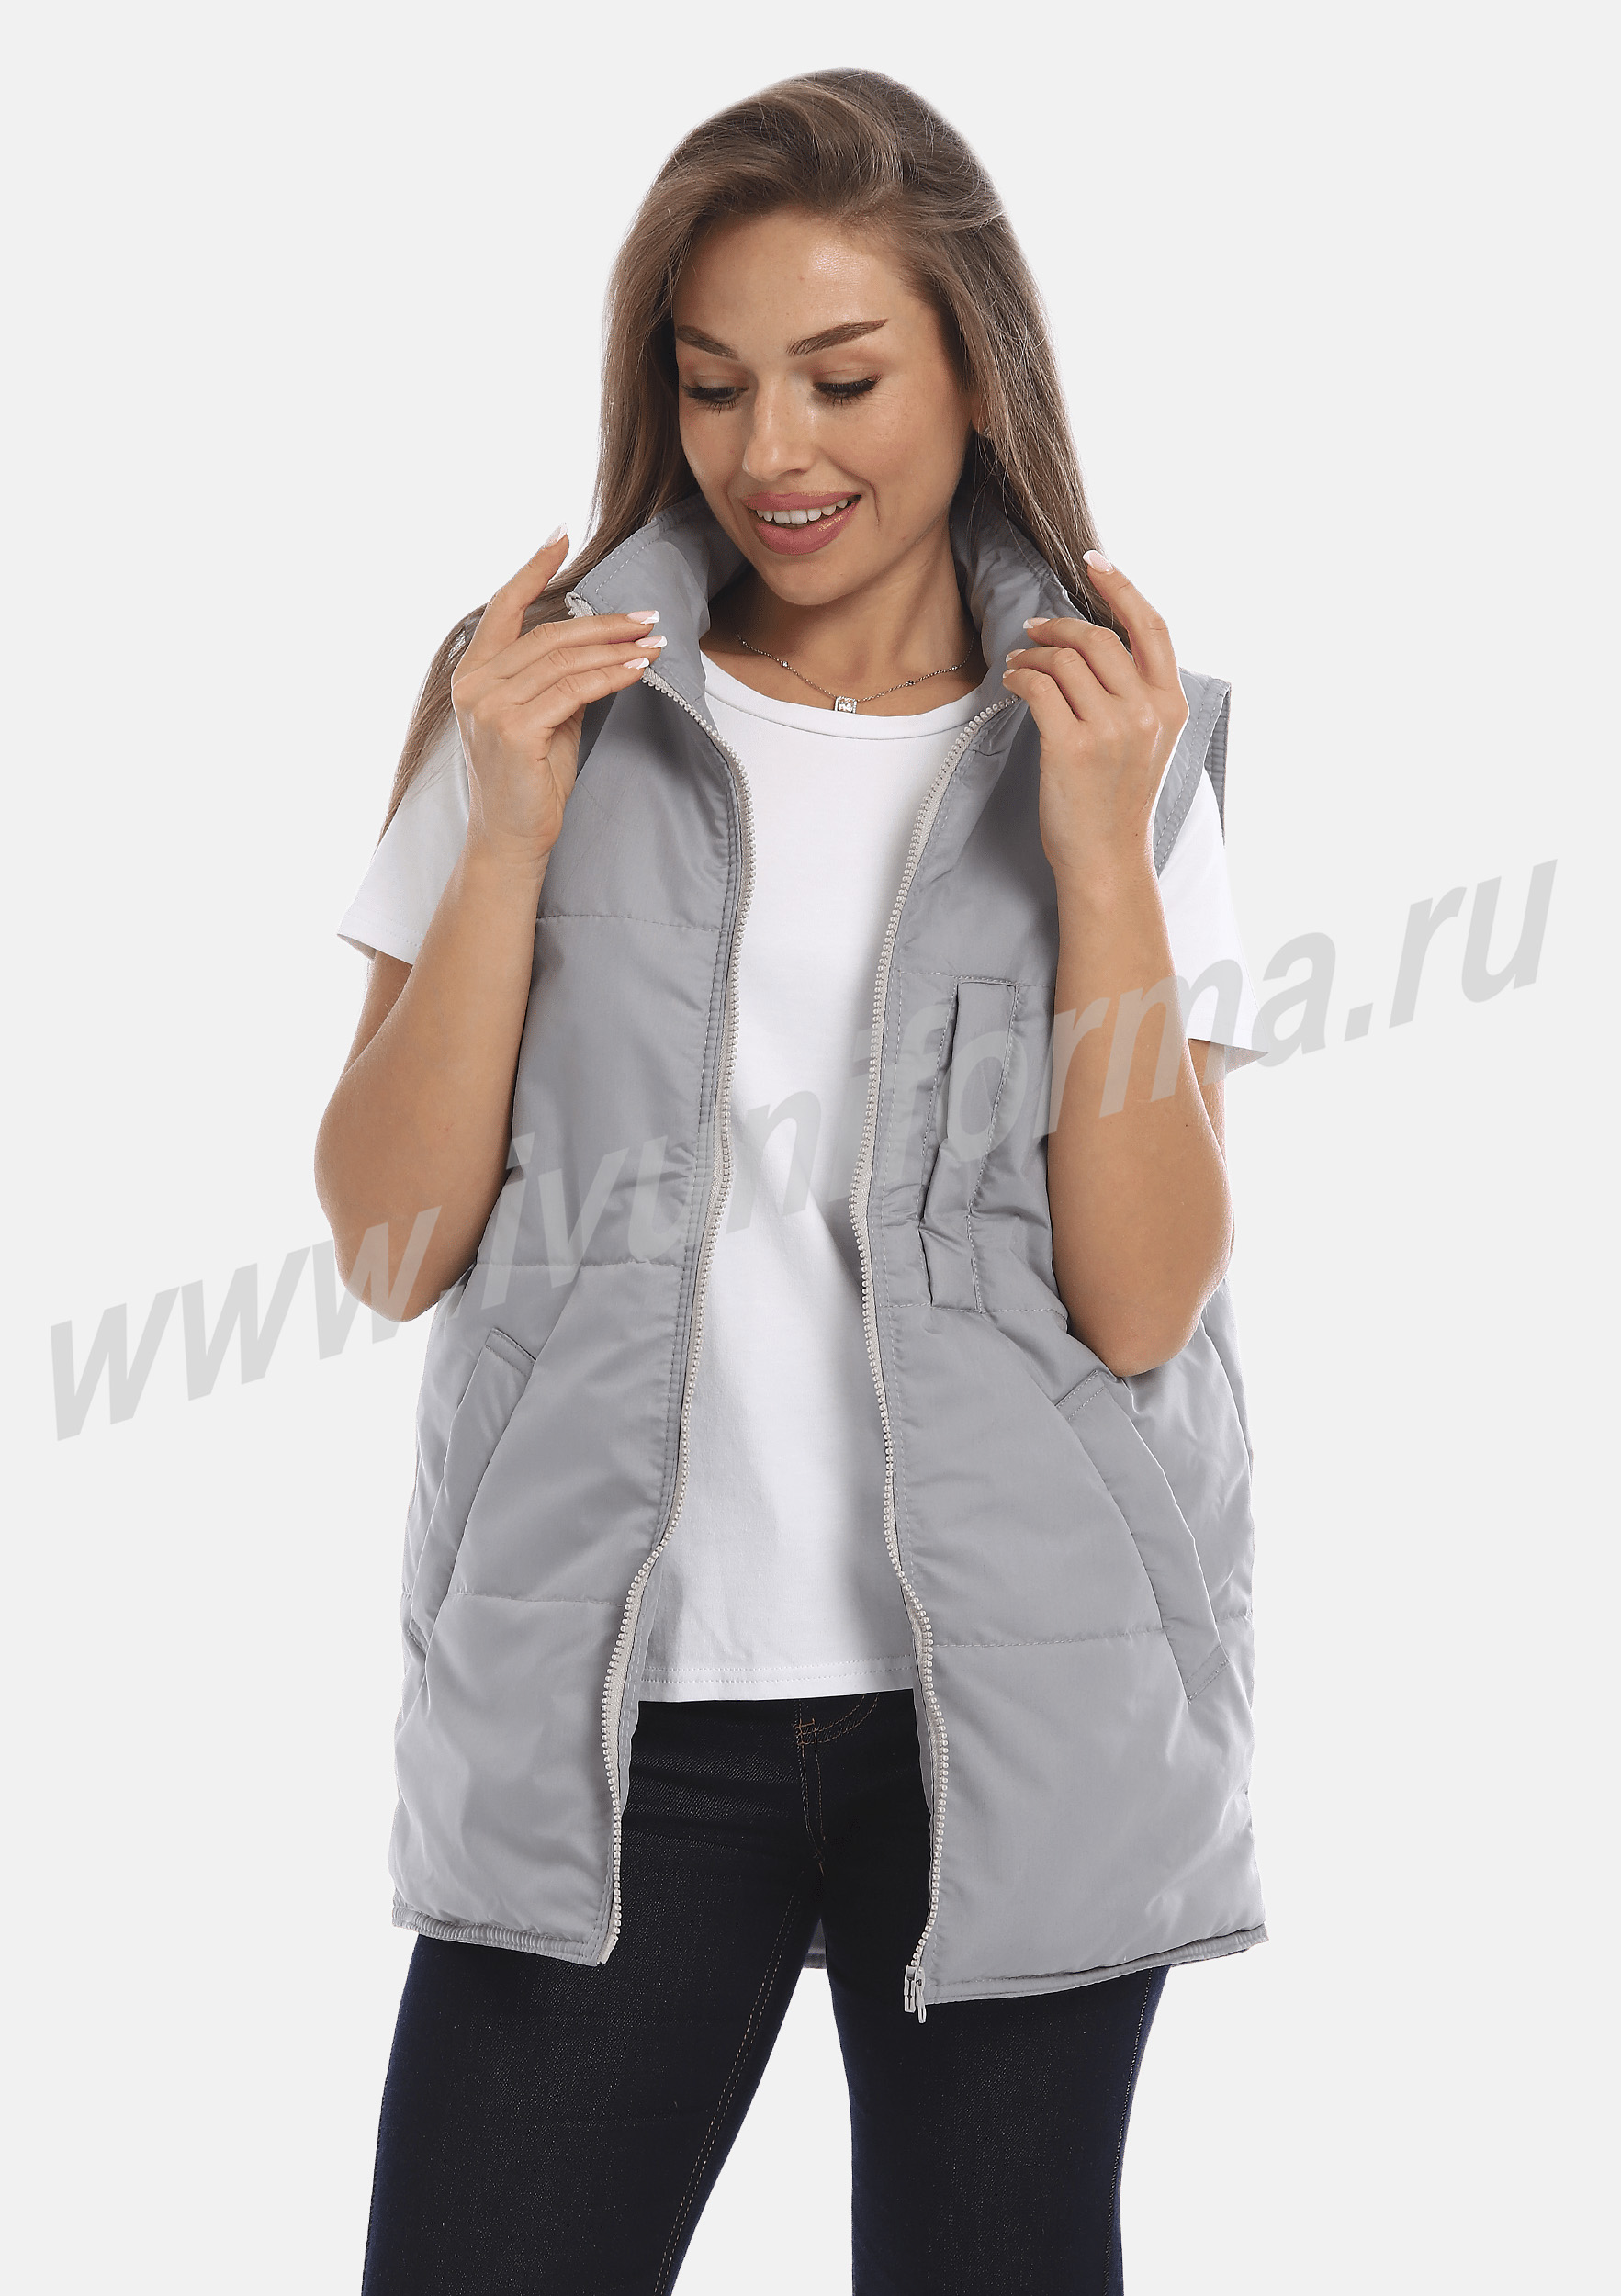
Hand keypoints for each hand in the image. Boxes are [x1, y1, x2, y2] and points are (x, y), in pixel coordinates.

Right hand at [451, 530, 664, 869]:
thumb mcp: (543, 719)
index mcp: (473, 673)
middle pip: (548, 634)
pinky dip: (611, 676)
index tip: (560, 535)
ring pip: (564, 660)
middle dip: (604, 622)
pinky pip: (574, 690)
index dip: (532, 569)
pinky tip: (638, 668)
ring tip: (654, 642)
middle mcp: (473, 683)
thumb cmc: (528, 782)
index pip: (503, 608)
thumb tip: (599, 648)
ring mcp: (489, 706)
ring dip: (616, 648)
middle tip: (647, 616)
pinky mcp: (513, 729)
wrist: (511, 839)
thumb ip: (557, 681)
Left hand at [1001, 554, 1189, 886]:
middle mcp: (1147, 713)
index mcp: (1172, 705)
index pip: (1151, 627)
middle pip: (1098, 639)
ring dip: (1033, 655)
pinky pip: (1038, 688)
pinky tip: (1012, 682)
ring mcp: (1112, 730)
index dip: (1121, 586)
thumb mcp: (1147, 742)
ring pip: (1065, 662)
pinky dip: (1020, 677)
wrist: (1105, 858)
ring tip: (1019, 663)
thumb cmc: (1117, 800)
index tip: (1093, 561)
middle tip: (1034, 629)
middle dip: (1060, 627)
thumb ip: (1134, 694)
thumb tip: (1091, 642)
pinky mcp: (1073, 747)